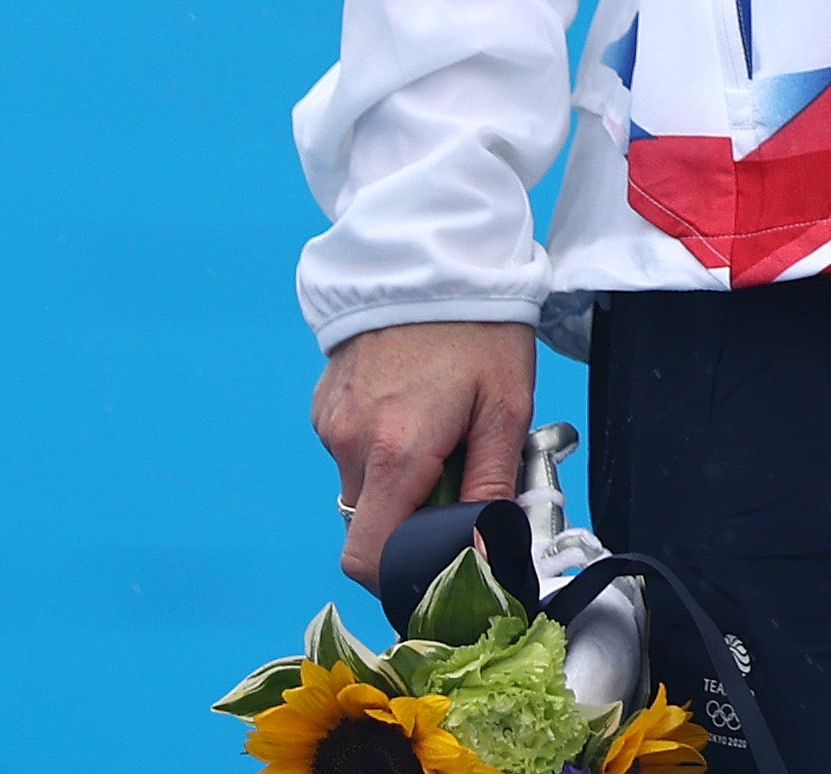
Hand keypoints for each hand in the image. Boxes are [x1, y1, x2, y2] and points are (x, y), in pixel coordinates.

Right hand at [313, 318, 536, 588]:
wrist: (435, 256)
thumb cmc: (481, 329)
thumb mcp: (506, 409)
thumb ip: (488, 486)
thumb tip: (481, 552)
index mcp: (395, 453)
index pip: (368, 556)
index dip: (397, 575)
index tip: (433, 564)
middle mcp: (349, 443)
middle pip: (367, 523)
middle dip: (408, 520)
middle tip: (456, 480)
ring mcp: (330, 422)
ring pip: (359, 486)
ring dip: (395, 480)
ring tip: (440, 431)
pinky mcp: (325, 403)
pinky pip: (349, 449)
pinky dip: (379, 449)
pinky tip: (414, 407)